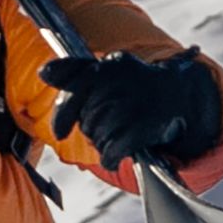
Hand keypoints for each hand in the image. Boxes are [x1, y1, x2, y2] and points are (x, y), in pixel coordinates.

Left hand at [44, 50, 221, 171]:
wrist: (180, 93)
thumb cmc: (135, 84)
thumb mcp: (107, 71)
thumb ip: (74, 72)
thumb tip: (43, 72)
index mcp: (109, 65)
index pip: (74, 85)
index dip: (64, 113)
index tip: (60, 132)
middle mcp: (120, 81)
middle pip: (86, 118)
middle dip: (92, 129)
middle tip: (108, 127)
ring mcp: (133, 103)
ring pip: (98, 135)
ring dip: (103, 142)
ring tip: (118, 135)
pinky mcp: (145, 125)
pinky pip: (112, 150)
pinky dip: (110, 157)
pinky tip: (114, 156)